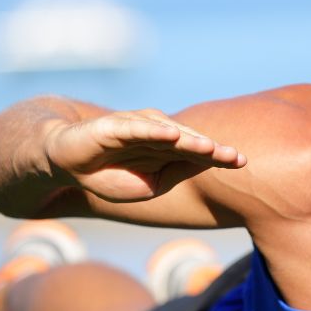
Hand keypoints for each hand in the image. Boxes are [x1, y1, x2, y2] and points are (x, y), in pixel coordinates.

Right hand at [43, 109, 246, 201]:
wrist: (68, 164)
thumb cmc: (111, 174)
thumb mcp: (150, 184)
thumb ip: (176, 173)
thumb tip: (205, 166)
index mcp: (168, 149)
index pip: (198, 152)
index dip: (219, 156)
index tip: (242, 162)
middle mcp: (158, 134)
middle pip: (189, 141)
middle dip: (212, 150)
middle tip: (235, 157)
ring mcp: (138, 127)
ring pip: (168, 133)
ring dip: (190, 140)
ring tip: (211, 148)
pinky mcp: (114, 125)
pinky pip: (137, 128)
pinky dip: (154, 131)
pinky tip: (171, 134)